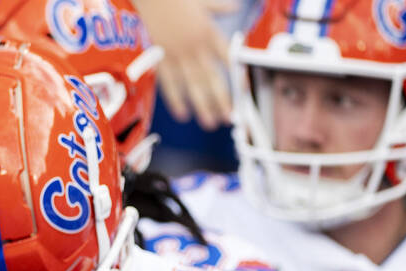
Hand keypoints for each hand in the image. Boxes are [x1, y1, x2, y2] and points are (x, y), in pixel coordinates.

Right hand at [135, 0, 235, 129]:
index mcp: (208, 33)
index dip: (237, 75)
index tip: (244, 92)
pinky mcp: (161, 60)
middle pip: (212, 78)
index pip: (228, 58)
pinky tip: (182, 114)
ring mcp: (177, 56)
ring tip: (210, 123)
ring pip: (193, 85)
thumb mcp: (201, 0)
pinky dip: (175, 100)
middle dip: (221, 100)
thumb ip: (218, 7)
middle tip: (229, 118)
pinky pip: (169, 84)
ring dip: (202, 106)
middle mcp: (195, 48)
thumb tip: (233, 8)